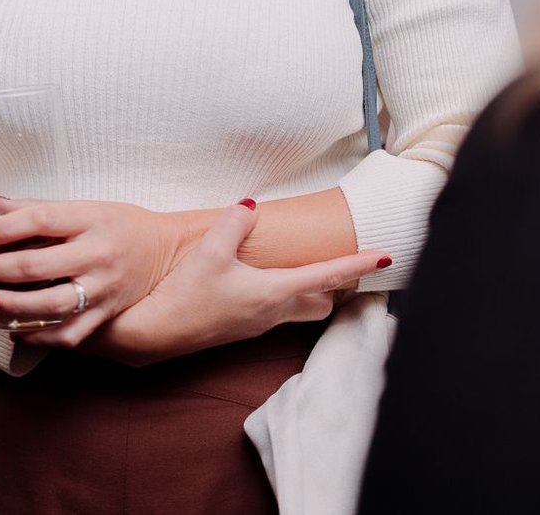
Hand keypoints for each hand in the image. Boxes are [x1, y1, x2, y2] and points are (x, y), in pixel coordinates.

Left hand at [0, 196, 207, 343]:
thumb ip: (40, 207)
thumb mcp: (86, 206)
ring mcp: (102, 288)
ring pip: (52, 304)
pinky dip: (41, 337)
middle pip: (38, 264)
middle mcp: (97, 255)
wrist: (167, 250)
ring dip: (14, 305)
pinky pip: (70, 333)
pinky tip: (17, 332)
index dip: (8, 227)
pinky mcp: (106, 314)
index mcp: (91, 220)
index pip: (42, 220)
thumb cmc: (120, 224)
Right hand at [23, 203, 388, 362]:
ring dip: (309, 292)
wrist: (155, 334)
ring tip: (306, 268)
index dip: (357, 265)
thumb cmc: (184, 296)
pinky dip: (282, 295)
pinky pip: (275, 311)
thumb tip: (251, 204)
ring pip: (298, 309)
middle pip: (321, 303)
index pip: (328, 277)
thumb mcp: (209, 251)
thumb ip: (234, 223)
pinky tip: (261, 279)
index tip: (384, 256)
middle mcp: (272, 313)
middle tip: (344, 263)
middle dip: (336, 287)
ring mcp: (256, 324)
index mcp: (273, 293)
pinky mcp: (239, 327)